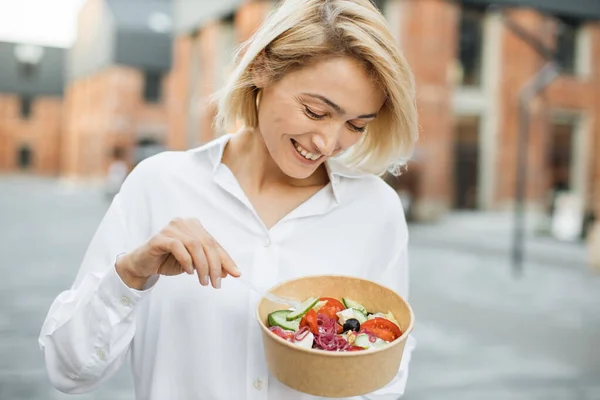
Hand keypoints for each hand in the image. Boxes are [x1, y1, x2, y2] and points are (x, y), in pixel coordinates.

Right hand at [116, 218, 239, 289]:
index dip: (226, 259)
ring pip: (195, 245)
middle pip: (207, 244)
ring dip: (202, 266)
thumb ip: (210, 263)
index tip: (236, 274)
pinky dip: (186, 261)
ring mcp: (171, 228)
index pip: (215, 243)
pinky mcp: (160, 237)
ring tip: (203, 281)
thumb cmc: (169, 260)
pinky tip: (188, 271)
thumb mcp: (194, 263)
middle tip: (216, 283)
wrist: (143, 264)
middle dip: (215, 266)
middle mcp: (184, 223)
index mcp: (195, 226)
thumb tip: (230, 272)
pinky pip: (178, 247)